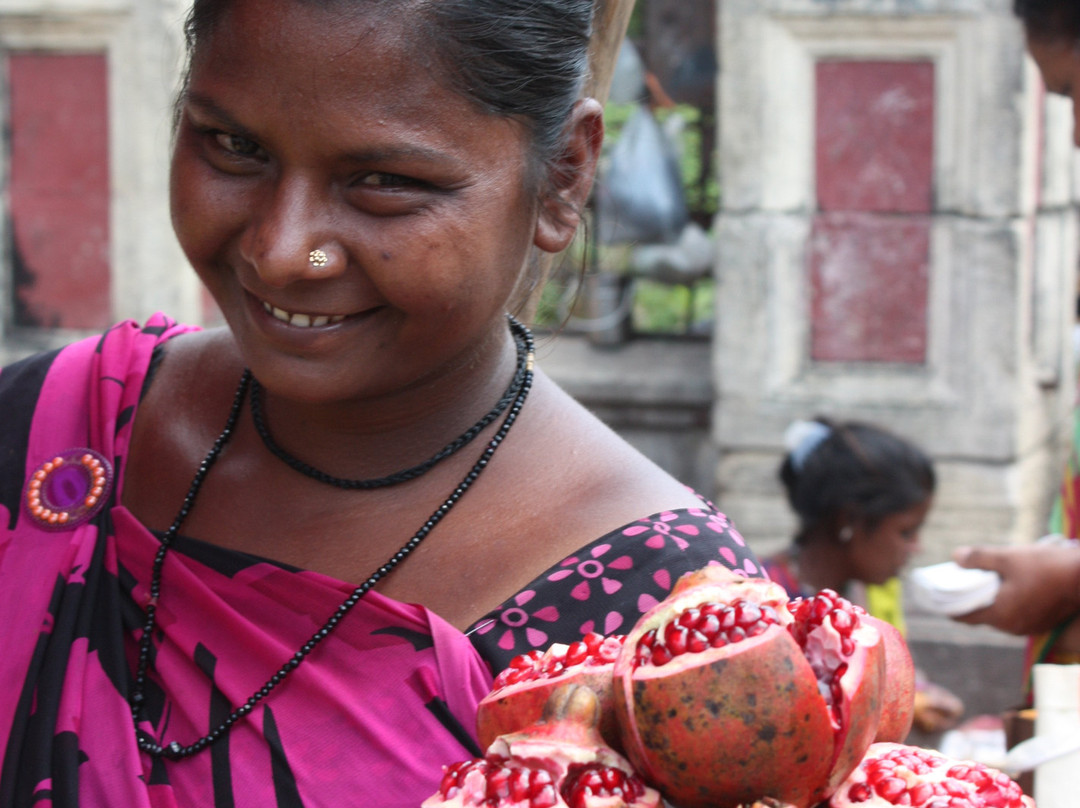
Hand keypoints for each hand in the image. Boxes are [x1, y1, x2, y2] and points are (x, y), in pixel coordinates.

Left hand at [950, 542, 1079, 635]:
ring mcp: (1030, 627)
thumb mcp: (1008, 557)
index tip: (939, 593)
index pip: (965, 616)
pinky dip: (1008, 601)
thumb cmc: (1048, 567)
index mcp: (1001, 616)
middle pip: (982, 614)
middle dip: (971, 598)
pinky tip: (1009, 583)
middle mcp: (1013, 628)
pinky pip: (1017, 613)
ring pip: (1000, 614)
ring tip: (986, 577)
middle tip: (963, 578)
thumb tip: (955, 557)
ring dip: (991, 599)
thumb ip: (978, 558)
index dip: (949, 605)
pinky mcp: (1043, 622)